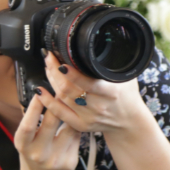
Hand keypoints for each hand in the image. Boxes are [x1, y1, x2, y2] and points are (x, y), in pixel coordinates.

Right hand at [14, 94, 80, 169]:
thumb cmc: (33, 154)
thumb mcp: (25, 140)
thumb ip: (31, 121)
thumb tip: (40, 94)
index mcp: (23, 146)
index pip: (27, 125)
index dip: (34, 108)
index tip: (40, 91)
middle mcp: (38, 154)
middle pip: (51, 123)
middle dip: (57, 103)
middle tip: (61, 89)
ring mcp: (55, 159)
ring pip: (69, 128)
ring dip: (71, 113)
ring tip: (72, 102)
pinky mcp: (70, 162)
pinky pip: (77, 137)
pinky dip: (77, 126)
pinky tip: (78, 121)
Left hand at [35, 52, 150, 136]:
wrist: (129, 123)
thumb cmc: (128, 97)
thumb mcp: (127, 77)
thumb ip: (115, 63)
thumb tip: (104, 44)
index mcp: (110, 92)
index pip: (87, 83)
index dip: (71, 73)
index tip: (60, 61)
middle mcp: (98, 106)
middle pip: (68, 88)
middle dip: (54, 70)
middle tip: (49, 57)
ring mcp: (87, 117)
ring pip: (62, 97)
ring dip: (51, 80)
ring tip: (48, 67)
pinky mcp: (80, 125)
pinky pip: (59, 114)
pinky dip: (47, 102)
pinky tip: (40, 91)